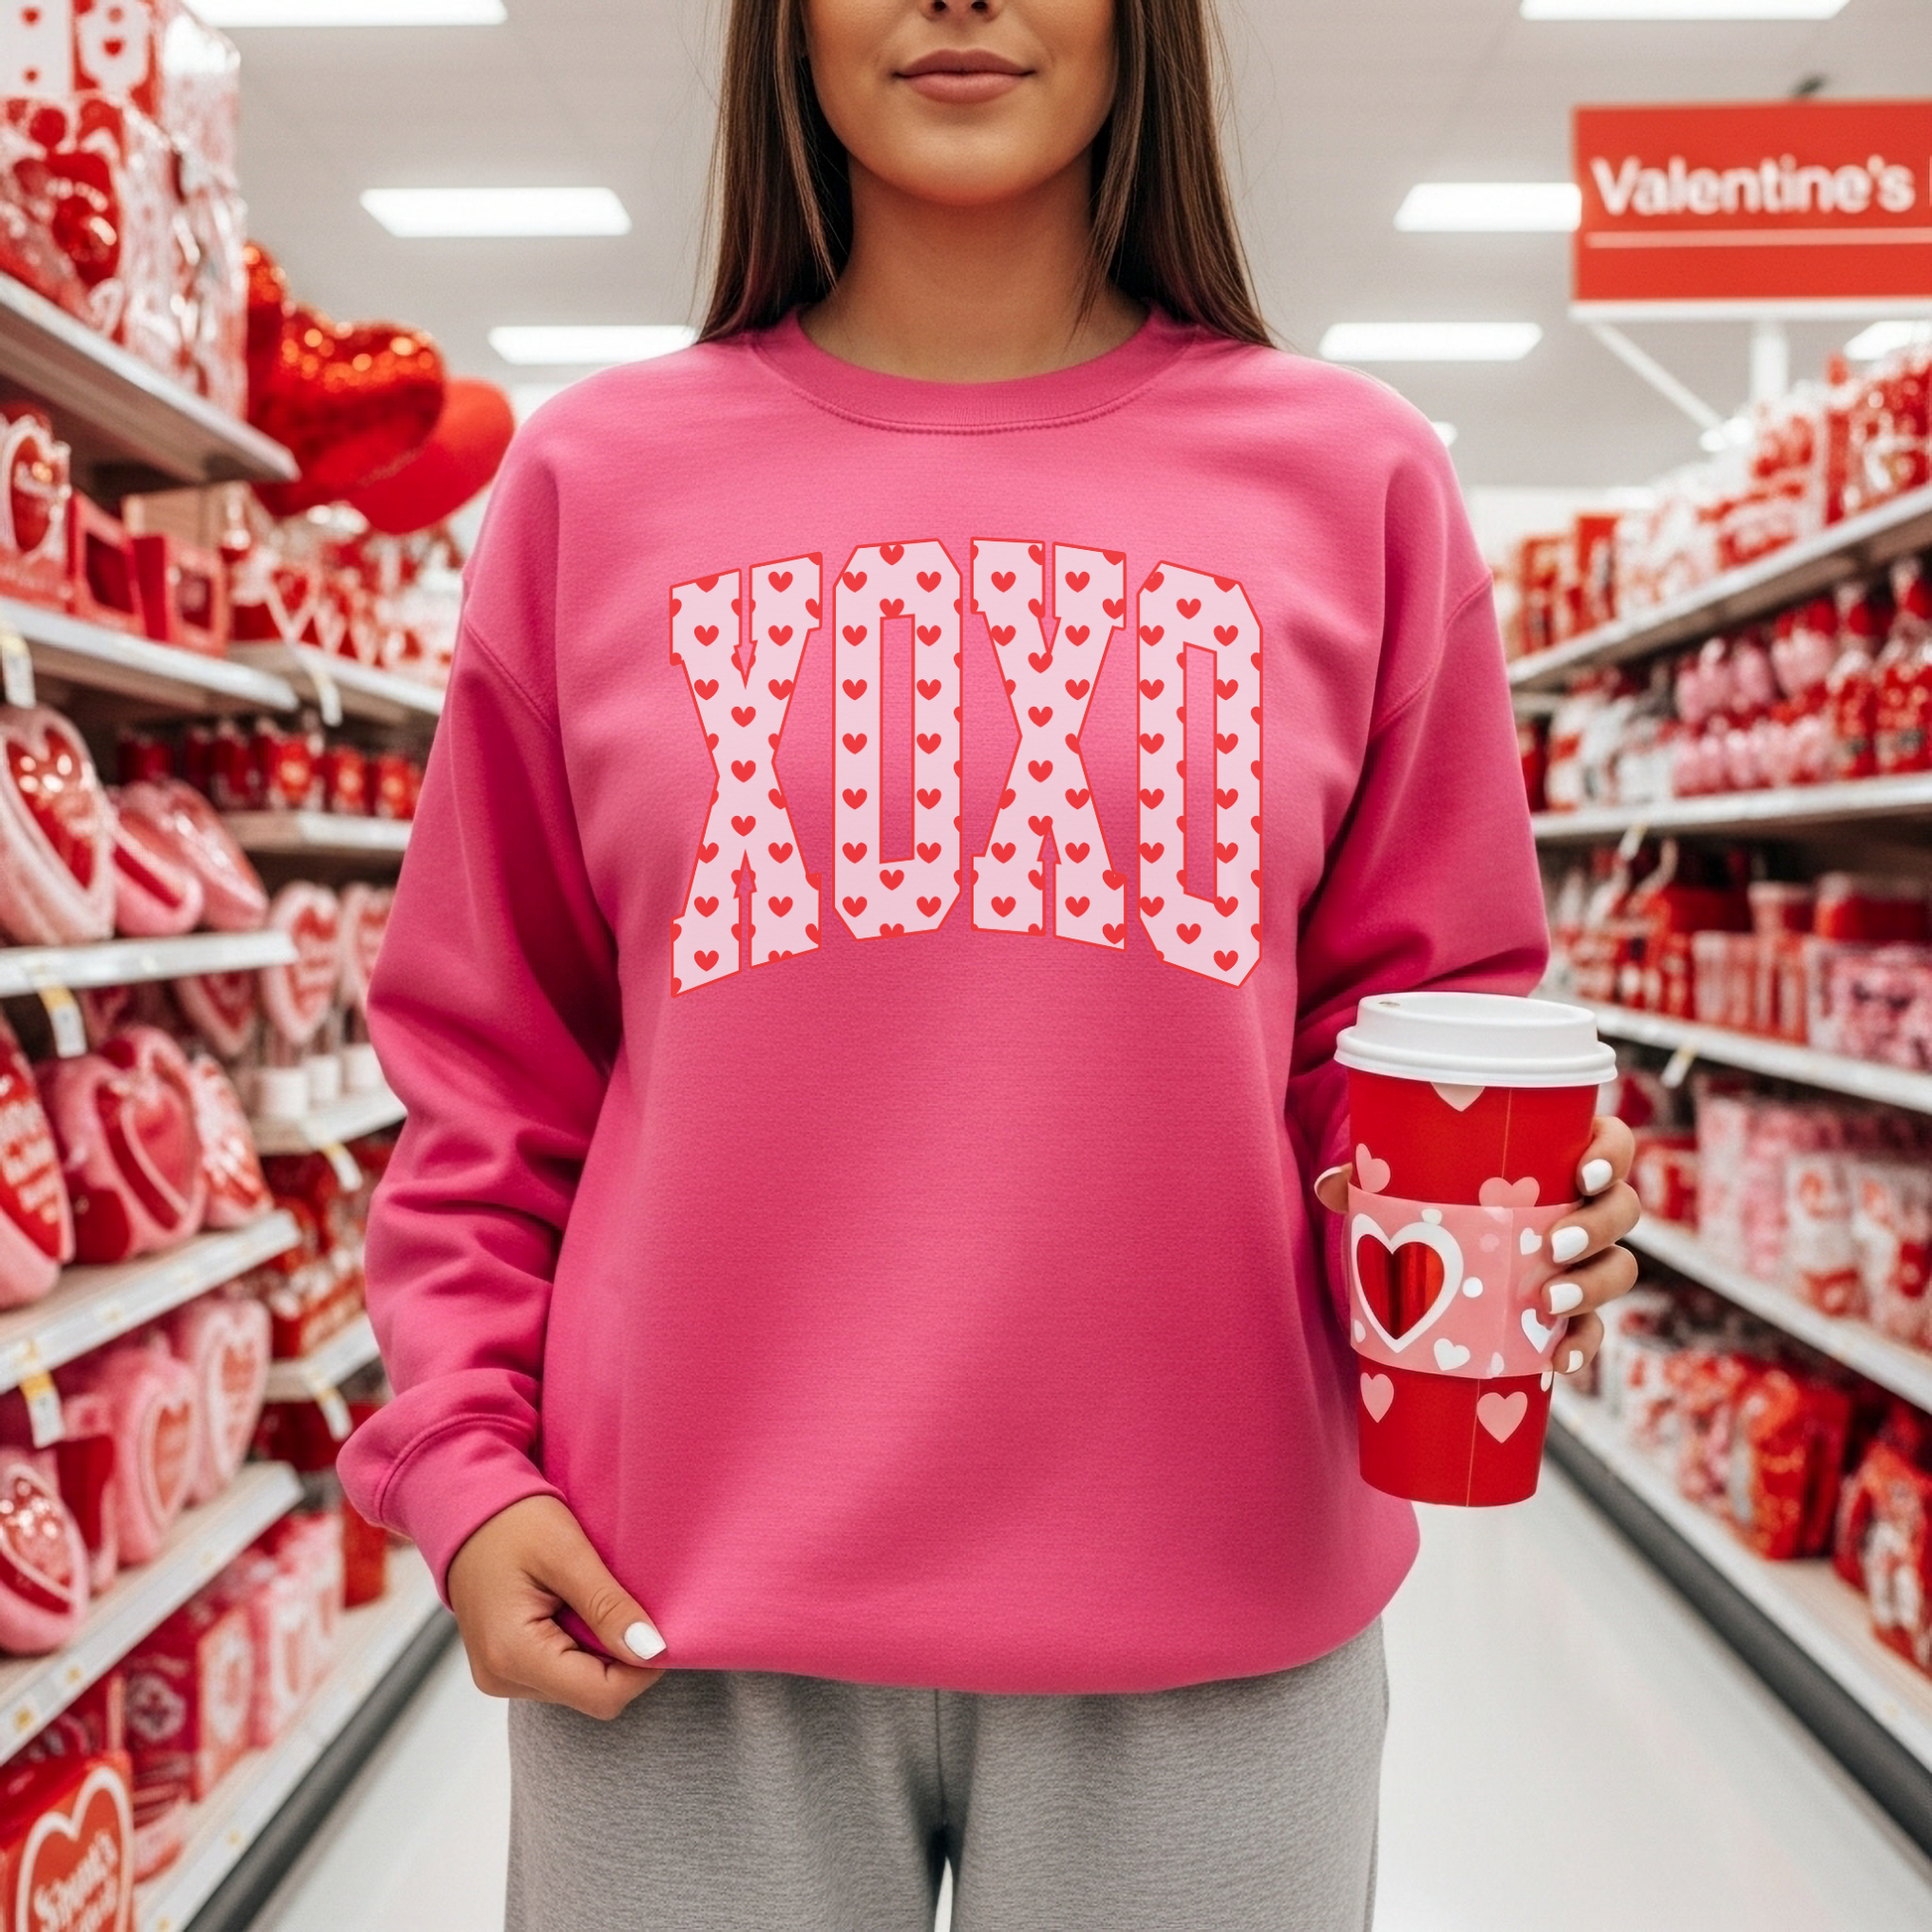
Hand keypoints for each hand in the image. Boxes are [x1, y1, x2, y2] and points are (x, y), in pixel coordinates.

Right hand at [447, 1495, 665, 1719]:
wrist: (466, 1507)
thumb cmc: (511, 1520)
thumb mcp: (567, 1553)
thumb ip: (608, 1606)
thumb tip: (652, 1651)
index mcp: (513, 1654)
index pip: (601, 1694)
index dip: (643, 1667)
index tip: (663, 1626)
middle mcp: (501, 1677)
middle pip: (592, 1693)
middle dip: (623, 1655)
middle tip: (629, 1602)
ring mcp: (500, 1675)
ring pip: (580, 1684)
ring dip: (602, 1648)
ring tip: (596, 1598)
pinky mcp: (505, 1665)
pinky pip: (561, 1671)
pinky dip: (582, 1645)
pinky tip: (579, 1607)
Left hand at [1312, 1115, 1641, 1378]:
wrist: (1433, 1252)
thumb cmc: (1430, 1192)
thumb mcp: (1403, 1179)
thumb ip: (1371, 1174)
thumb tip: (1331, 1184)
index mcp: (1559, 1156)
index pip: (1611, 1144)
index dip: (1611, 1155)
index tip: (1583, 1174)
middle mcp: (1583, 1206)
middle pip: (1621, 1210)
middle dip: (1597, 1227)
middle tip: (1553, 1243)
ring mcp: (1583, 1260)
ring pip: (1617, 1268)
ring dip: (1592, 1286)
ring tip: (1547, 1300)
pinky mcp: (1569, 1310)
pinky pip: (1593, 1329)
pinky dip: (1581, 1345)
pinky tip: (1558, 1362)